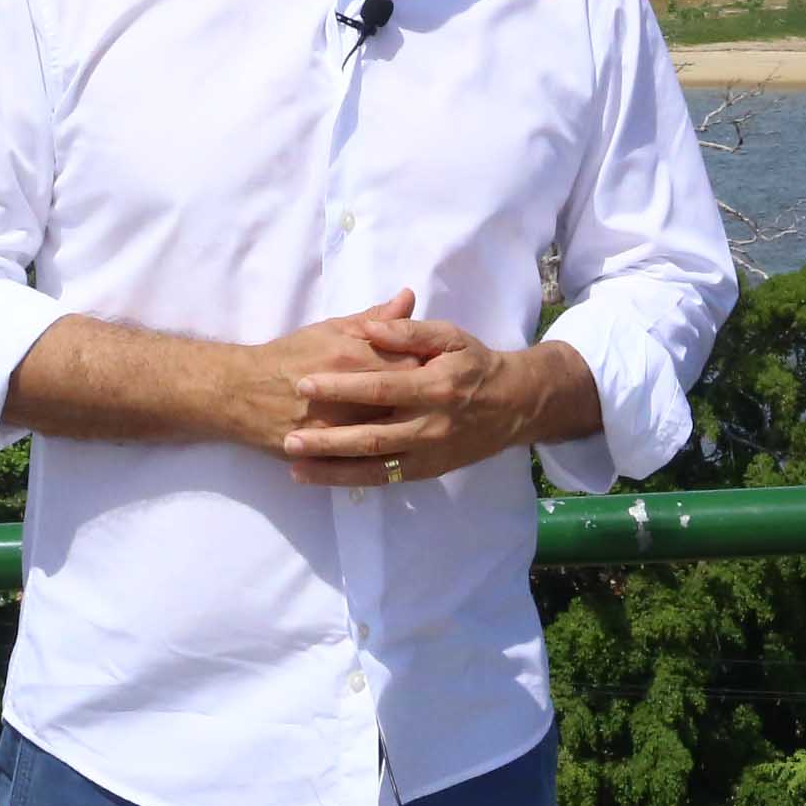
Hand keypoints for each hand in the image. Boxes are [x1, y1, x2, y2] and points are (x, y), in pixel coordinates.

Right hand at [224, 292, 428, 452]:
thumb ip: (373, 319)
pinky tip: (399, 451)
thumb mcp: (331, 329)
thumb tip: (408, 298)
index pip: (411, 362)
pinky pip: (365, 461)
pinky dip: (385, 456)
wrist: (239, 391)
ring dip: (410, 430)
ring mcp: (339, 429)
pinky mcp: (328, 454)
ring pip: (390, 434)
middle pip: (405, 401)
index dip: (432, 366)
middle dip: (425, 400)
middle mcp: (350, 395)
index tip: (442, 367)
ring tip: (420, 423)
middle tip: (439, 398)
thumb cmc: (289, 355)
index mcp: (354, 358)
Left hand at [278, 313, 535, 487]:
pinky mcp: (426, 471)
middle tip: (289, 436)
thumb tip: (369, 326)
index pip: (379, 388)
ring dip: (332, 468)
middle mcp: (430, 426)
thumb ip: (408, 331)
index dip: (340, 388)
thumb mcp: (450, 337)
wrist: (516, 406)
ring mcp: (428, 454)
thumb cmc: (475, 364)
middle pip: (371, 436)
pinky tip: (321, 477)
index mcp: (433, 387)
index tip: (303, 383)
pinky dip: (351, 479)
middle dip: (327, 439)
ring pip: (374, 466)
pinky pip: (384, 479)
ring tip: (295, 466)